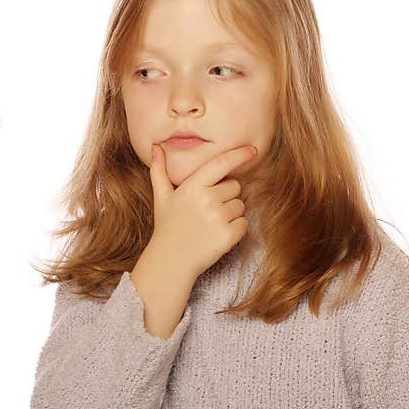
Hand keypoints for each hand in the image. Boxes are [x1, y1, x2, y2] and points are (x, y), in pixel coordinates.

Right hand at [147, 142, 258, 278]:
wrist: (170, 261)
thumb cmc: (168, 226)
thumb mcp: (162, 197)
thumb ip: (159, 170)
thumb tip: (155, 147)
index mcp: (192, 186)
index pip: (221, 163)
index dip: (239, 154)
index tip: (253, 150)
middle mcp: (206, 199)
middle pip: (235, 186)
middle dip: (227, 195)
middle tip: (208, 209)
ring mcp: (218, 218)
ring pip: (241, 206)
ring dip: (231, 213)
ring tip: (210, 223)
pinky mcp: (227, 236)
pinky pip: (244, 224)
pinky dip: (236, 229)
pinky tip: (218, 234)